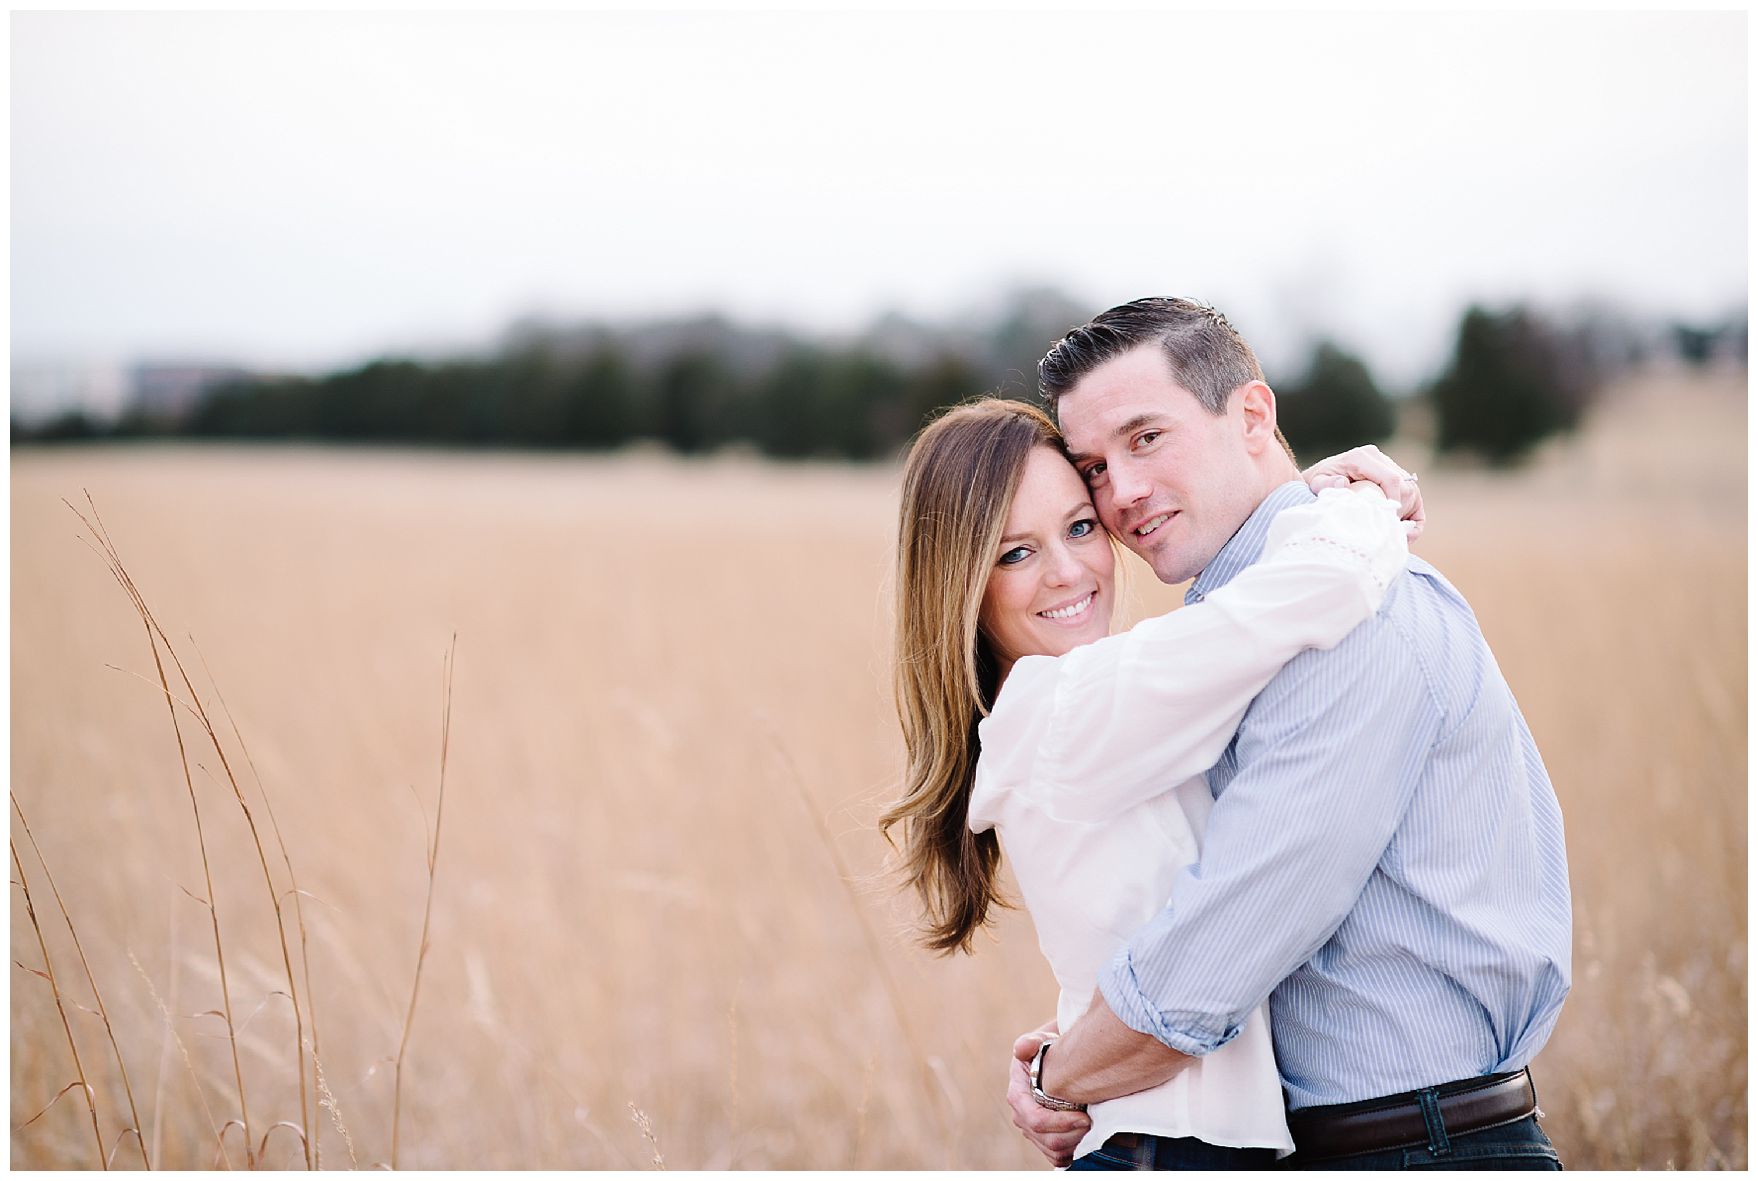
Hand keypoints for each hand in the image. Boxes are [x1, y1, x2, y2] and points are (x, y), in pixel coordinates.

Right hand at [1007, 1026, 1091, 1167]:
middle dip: (1073, 1135)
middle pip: (1047, 1140)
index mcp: (1017, 1096)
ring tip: (1093, 1128)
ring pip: (1055, 1151)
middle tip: (1094, 1122)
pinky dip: (1074, 1152)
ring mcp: (1032, 1132)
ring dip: (1076, 1144)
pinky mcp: (1044, 1141)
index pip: (1036, 1120)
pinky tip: (1086, 1137)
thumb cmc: (1046, 1050)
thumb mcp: (1038, 1041)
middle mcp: (1022, 1117)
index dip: (1060, 1123)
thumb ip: (1030, 1042)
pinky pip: (1058, 1158)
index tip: (1084, 1117)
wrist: (1053, 1061)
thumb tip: (1022, 1049)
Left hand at [1302, 444, 1424, 540]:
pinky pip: (1412, 496)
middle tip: (1385, 532)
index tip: (1388, 524)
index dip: (1394, 503)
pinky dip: (1410, 516)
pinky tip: (1403, 531)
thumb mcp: (1315, 483)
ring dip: (1405, 515)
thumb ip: (1326, 484)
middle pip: (1405, 487)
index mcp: (1362, 457)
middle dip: (1399, 513)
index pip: (1391, 479)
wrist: (1319, 477)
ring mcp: (1389, 466)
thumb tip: (1343, 483)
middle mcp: (1379, 458)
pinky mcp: (1394, 477)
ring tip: (1389, 532)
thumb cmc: (1317, 483)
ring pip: (1411, 492)